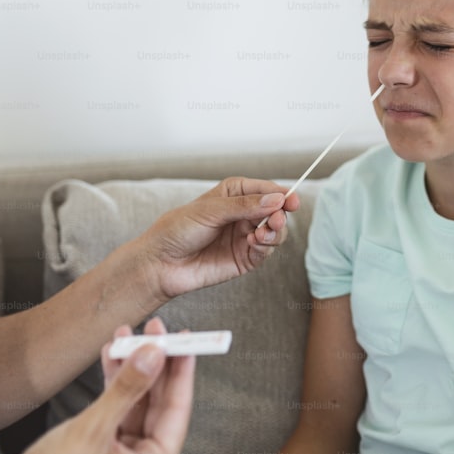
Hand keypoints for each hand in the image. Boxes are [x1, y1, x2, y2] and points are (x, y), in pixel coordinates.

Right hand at [24, 318, 194, 453]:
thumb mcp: (92, 431)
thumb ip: (125, 391)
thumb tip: (153, 356)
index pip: (177, 409)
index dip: (181, 371)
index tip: (185, 340)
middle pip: (159, 401)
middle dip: (156, 362)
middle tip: (155, 330)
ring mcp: (123, 451)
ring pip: (137, 399)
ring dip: (132, 366)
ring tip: (128, 334)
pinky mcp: (103, 443)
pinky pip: (117, 405)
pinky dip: (114, 380)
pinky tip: (111, 355)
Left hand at [140, 177, 299, 299]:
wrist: (160, 263)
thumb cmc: (178, 229)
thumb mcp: (210, 211)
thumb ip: (244, 206)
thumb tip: (276, 200)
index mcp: (235, 194)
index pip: (267, 190)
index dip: (282, 194)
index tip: (292, 200)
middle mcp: (244, 214)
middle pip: (276, 211)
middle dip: (281, 214)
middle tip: (277, 220)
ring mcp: (246, 236)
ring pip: (275, 232)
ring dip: (275, 231)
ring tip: (262, 233)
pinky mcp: (245, 258)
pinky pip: (266, 251)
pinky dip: (265, 246)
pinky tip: (253, 243)